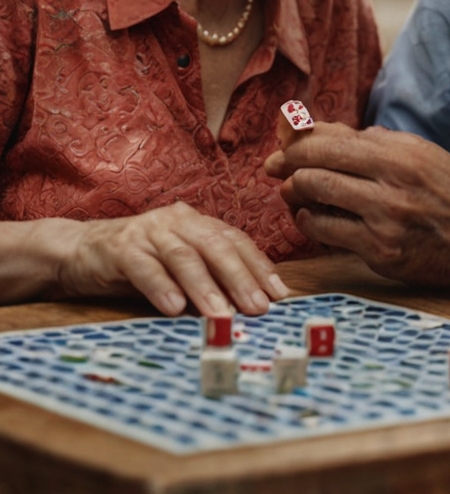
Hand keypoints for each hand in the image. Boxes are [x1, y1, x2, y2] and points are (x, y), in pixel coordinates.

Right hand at [53, 202, 288, 316]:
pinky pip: (144, 267)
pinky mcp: (121, 248)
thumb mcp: (179, 267)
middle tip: (257, 308)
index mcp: (196, 223)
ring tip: (221, 315)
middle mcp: (177, 221)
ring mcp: (148, 231)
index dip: (258, 266)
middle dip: (239, 278)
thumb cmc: (141, 263)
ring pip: (183, 256)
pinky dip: (161, 286)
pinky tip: (174, 307)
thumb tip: (248, 308)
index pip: (235, 240)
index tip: (279, 295)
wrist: (82, 250)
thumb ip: (209, 279)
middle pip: (215, 245)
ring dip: (205, 287)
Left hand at [264, 123, 449, 290]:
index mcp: (399, 152)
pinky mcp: (385, 254)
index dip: (294, 144)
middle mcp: (392, 184)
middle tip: (278, 172)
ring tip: (296, 195)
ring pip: (316, 201)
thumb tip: (318, 131)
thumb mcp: (419, 153)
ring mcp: (387, 222)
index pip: (328, 141)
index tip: (279, 149)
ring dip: (296, 197)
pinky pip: (329, 235)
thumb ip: (370, 142)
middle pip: (314, 169)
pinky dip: (313, 224)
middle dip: (287, 169)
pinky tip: (316, 220)